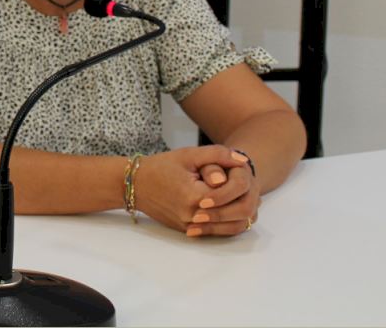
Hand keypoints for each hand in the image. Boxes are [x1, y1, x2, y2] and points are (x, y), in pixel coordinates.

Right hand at [131, 145, 251, 236]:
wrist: (135, 184)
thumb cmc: (161, 166)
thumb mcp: (189, 155)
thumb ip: (218, 155)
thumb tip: (243, 160)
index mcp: (195, 196)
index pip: (230, 192)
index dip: (237, 181)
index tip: (238, 171)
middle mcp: (193, 216)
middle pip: (232, 212)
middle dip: (241, 198)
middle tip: (250, 187)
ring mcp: (189, 226)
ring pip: (227, 227)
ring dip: (238, 213)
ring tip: (243, 198)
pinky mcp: (186, 231)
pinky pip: (214, 230)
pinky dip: (225, 221)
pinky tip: (230, 208)